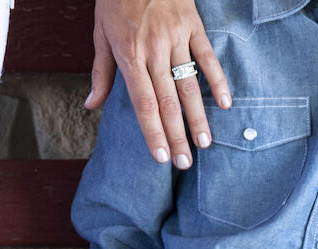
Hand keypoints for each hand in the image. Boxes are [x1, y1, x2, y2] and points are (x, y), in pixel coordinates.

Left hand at [86, 0, 230, 170]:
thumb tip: (92, 105)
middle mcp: (153, 50)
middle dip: (176, 136)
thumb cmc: (116, 0)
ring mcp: (175, 38)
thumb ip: (101, 72)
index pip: (143, 104)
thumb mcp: (100, 32)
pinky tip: (225, 104)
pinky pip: (207, 58)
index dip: (152, 133)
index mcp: (129, 54)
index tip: (161, 157)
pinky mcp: (192, 26)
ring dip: (198, 118)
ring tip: (204, 144)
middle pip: (167, 102)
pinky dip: (217, 81)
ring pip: (188, 85)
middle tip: (184, 163)